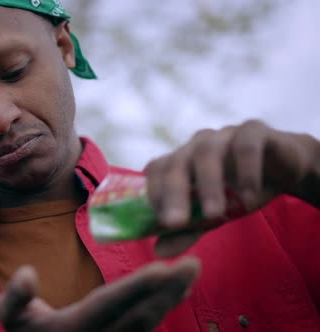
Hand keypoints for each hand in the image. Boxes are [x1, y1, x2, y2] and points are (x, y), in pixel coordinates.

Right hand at [0, 257, 199, 331]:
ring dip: (171, 298)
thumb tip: (28, 273)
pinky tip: (177, 291)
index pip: (110, 304)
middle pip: (140, 316)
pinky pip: (146, 328)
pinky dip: (163, 308)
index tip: (163, 267)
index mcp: (75, 328)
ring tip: (190, 272)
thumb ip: (14, 297)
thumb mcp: (11, 318)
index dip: (137, 287)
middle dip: (168, 289)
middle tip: (194, 263)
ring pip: (149, 324)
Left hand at [145, 120, 319, 256]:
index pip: (157, 169)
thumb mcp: (213, 215)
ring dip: (209, 185)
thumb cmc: (239, 191)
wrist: (286, 168)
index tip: (158, 223)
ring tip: (215, 215)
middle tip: (175, 224)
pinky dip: (246, 172)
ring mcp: (224, 134)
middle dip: (173, 194)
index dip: (153, 193)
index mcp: (182, 160)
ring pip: (207, 153)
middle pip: (177, 162)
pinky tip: (249, 199)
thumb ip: (187, 231)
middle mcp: (197, 144)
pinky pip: (246, 146)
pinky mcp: (254, 130)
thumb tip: (159, 252)